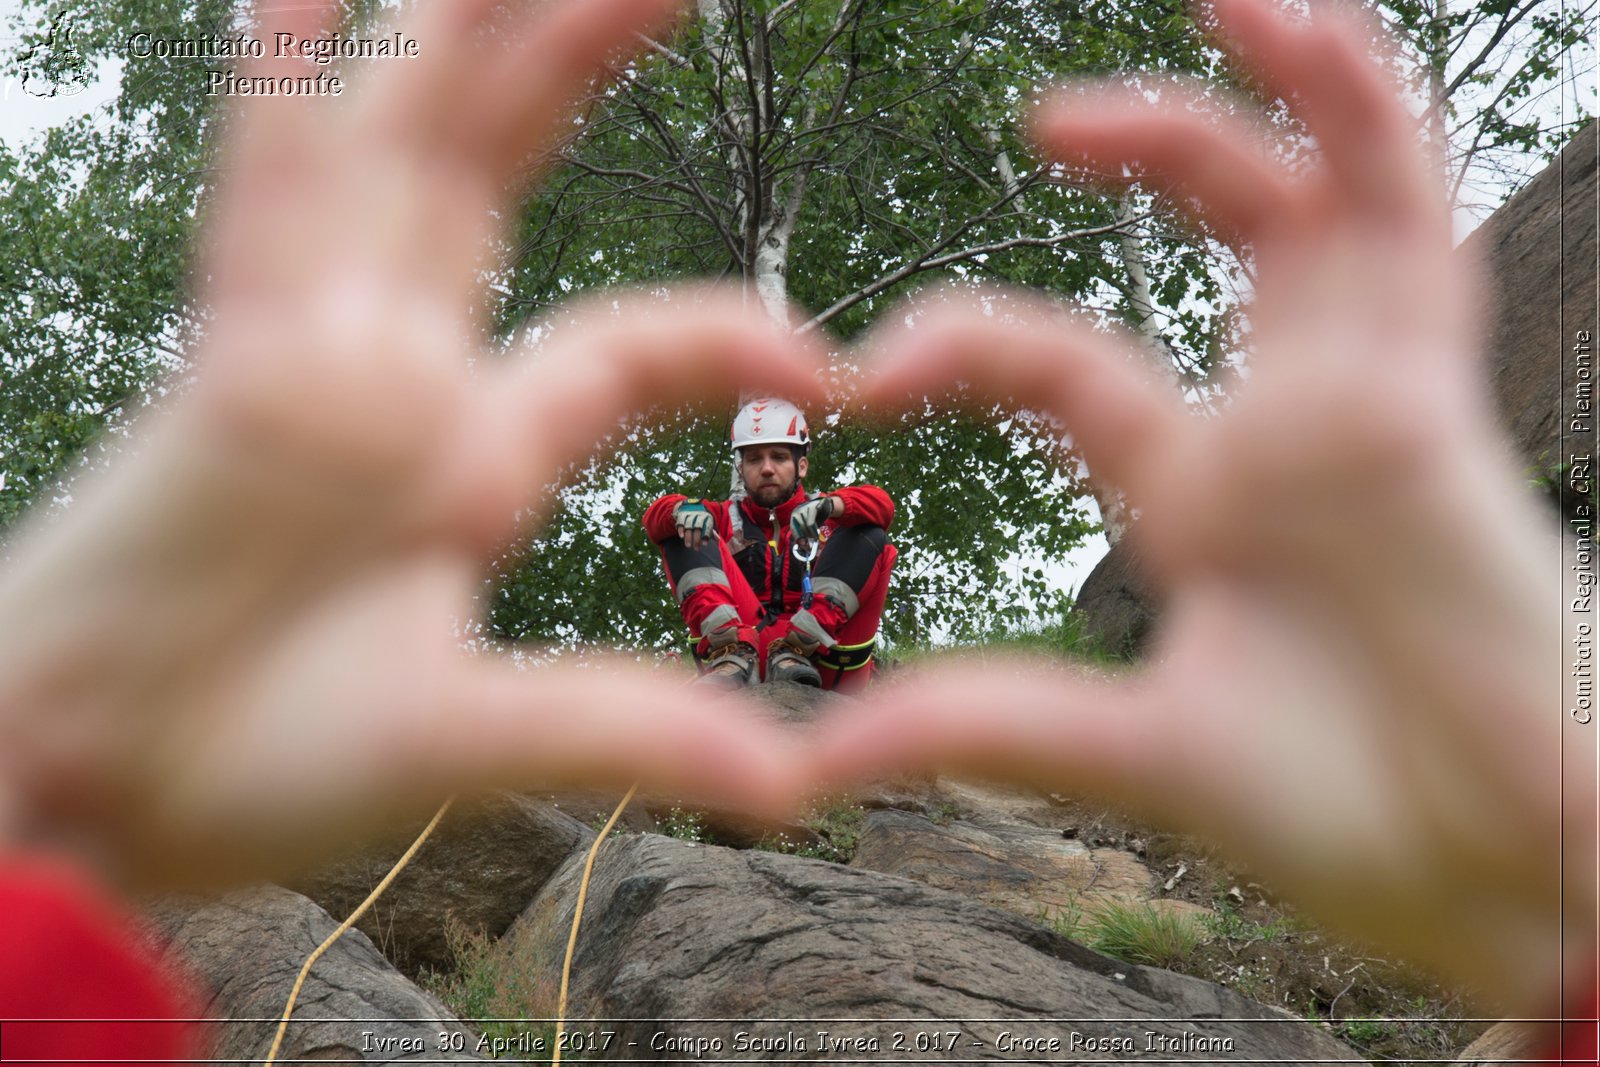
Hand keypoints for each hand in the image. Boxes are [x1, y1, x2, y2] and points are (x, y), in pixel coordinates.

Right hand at [0, 0, 825, 886]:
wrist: (87, 794)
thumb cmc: (253, 769)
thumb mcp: (475, 744)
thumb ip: (628, 733)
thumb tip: (794, 787)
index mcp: (466, 451)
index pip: (621, 345)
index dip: (727, 334)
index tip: (832, 366)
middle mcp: (395, 370)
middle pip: (504, 177)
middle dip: (580, 62)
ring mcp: (309, 348)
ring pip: (405, 149)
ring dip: (468, 32)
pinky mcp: (226, 361)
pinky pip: (260, 195)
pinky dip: (281, 87)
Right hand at [674, 501, 716, 549]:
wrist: (690, 505)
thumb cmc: (700, 519)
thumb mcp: (707, 523)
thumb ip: (711, 532)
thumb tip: (719, 541)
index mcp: (707, 517)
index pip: (707, 527)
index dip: (706, 535)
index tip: (704, 544)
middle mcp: (698, 515)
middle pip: (698, 527)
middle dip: (697, 539)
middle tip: (696, 549)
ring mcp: (690, 515)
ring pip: (689, 525)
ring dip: (688, 536)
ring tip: (688, 545)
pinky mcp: (682, 515)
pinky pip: (681, 522)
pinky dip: (681, 529)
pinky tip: (681, 536)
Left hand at [789, 495, 834, 541]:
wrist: (826, 506)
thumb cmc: (815, 517)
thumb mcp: (807, 525)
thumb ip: (803, 533)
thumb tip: (802, 544)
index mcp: (794, 515)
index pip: (793, 528)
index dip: (797, 537)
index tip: (802, 544)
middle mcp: (797, 511)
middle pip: (799, 527)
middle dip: (805, 537)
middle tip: (809, 544)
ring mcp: (804, 508)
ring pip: (805, 526)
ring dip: (810, 534)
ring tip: (814, 538)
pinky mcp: (812, 508)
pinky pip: (811, 522)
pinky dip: (814, 530)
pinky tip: (816, 534)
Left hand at [819, 0, 1584, 1007]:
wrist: (1500, 874)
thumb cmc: (1342, 820)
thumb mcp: (1134, 753)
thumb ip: (983, 729)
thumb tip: (806, 764)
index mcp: (1197, 492)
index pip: (1063, 360)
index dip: (960, 342)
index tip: (859, 378)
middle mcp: (1280, 421)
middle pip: (1225, 226)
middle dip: (1154, 141)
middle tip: (1039, 119)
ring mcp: (1365, 395)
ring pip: (1332, 192)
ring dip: (1285, 81)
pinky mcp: (1436, 393)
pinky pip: (1413, 217)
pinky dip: (1366, 119)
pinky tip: (1308, 34)